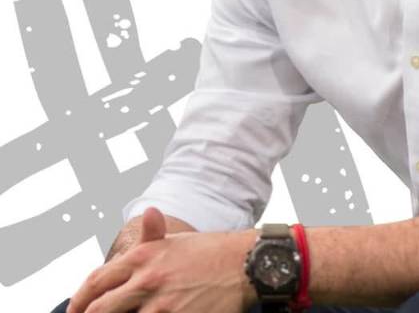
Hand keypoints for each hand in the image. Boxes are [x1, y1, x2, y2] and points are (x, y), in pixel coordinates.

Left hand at [66, 211, 254, 312]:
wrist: (245, 263)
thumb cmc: (213, 252)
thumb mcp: (179, 240)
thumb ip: (154, 235)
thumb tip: (150, 213)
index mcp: (144, 256)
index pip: (96, 281)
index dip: (79, 300)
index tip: (75, 310)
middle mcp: (147, 279)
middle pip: (99, 310)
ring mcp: (160, 305)